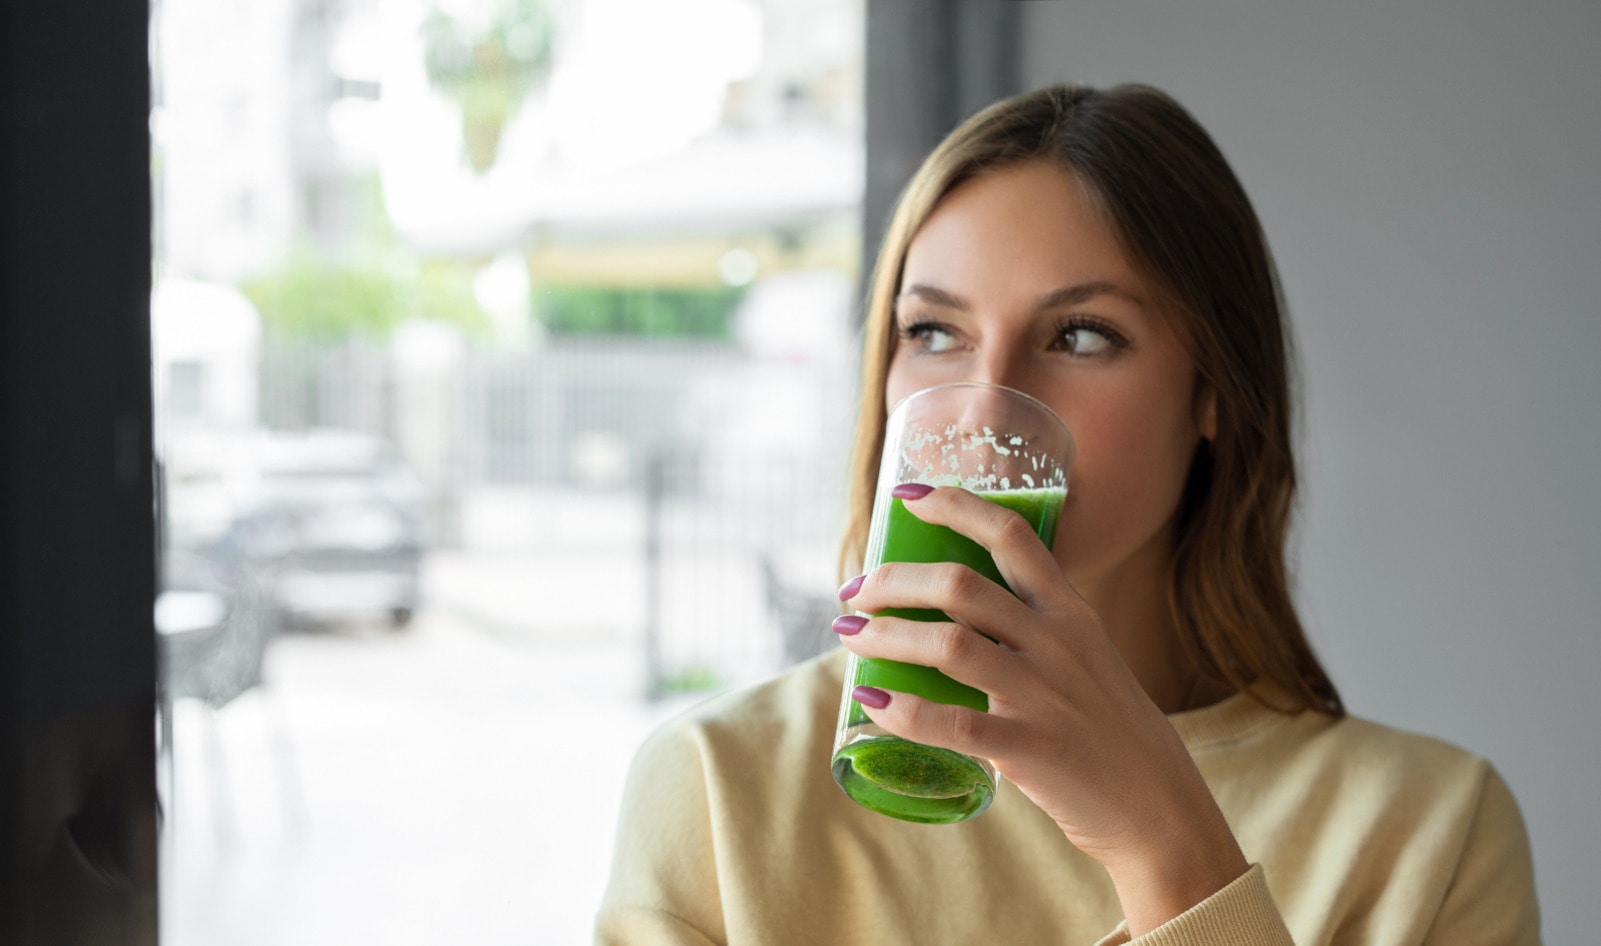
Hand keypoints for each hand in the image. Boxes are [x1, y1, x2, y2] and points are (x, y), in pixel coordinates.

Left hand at [837, 485, 1247, 934]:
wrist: (1157, 805)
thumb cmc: (1106, 725)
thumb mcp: (1084, 654)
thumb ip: (1032, 626)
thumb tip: (952, 603)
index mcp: (1070, 611)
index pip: (1011, 535)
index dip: (954, 505)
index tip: (906, 494)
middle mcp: (1057, 642)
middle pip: (961, 585)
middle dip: (895, 579)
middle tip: (856, 591)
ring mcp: (1044, 694)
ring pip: (950, 645)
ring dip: (887, 635)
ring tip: (850, 635)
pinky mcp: (1030, 749)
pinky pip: (955, 724)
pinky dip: (905, 711)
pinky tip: (872, 701)